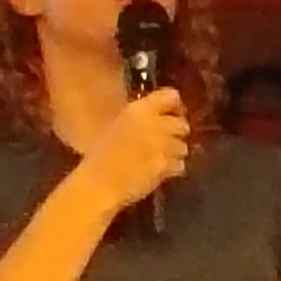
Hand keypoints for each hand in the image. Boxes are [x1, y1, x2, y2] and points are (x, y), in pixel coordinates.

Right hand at [75, 88, 191, 217]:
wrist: (97, 184)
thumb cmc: (99, 157)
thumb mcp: (115, 127)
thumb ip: (137, 121)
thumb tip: (154, 120)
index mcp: (138, 110)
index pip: (171, 96)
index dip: (175, 106)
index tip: (172, 114)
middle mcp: (154, 124)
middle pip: (182, 124)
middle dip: (177, 133)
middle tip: (166, 141)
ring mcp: (162, 146)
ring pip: (183, 146)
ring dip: (175, 153)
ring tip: (161, 159)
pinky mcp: (165, 166)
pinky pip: (180, 165)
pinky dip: (173, 169)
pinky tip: (160, 172)